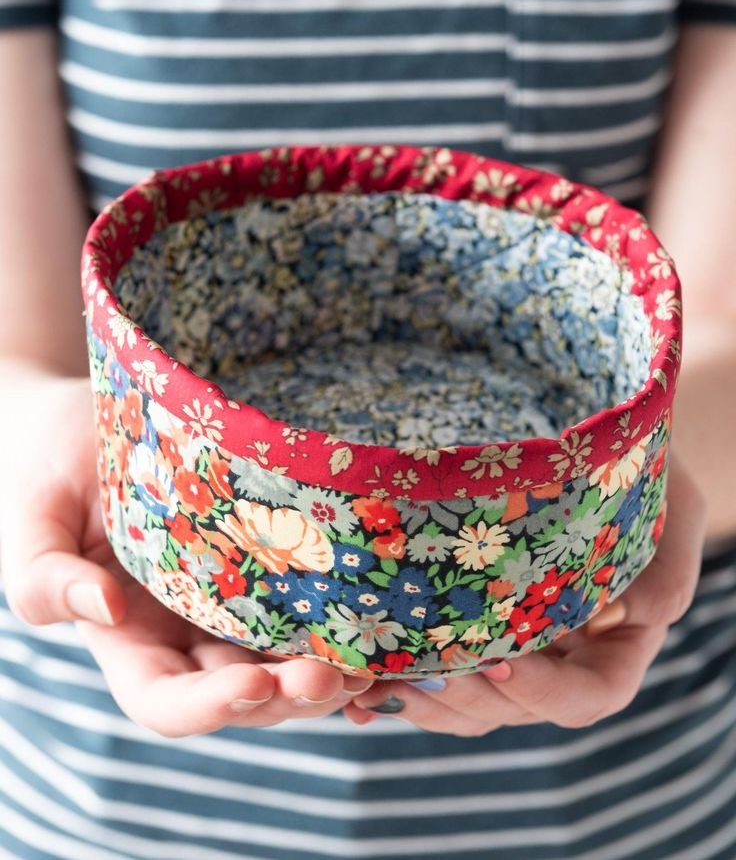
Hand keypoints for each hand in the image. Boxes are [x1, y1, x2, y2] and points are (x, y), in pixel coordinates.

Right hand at [0, 368, 370, 736]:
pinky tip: (379, 620)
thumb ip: (41, 577)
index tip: (258, 682)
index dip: (212, 706)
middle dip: (292, 696)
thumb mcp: (31, 518)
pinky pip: (304, 606)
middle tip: (342, 673)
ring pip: (284, 659)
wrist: (92, 414)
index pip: (166, 701)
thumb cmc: (51, 461)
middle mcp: (183, 632)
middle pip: (243, 693)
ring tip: (372, 657)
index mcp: (126, 639)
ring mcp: (229, 601)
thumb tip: (103, 609)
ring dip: (328, 672)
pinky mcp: (264, 562)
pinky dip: (340, 624)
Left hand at [343, 453, 705, 735]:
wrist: (591, 434)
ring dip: (420, 700)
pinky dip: (398, 677)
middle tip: (415, 673)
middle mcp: (562, 653)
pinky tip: (354, 677)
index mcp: (616, 641)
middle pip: (516, 709)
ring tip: (368, 684)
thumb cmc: (644, 465)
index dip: (544, 694)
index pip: (590, 696)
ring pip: (469, 699)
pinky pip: (437, 664)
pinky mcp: (468, 618)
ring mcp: (513, 640)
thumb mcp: (675, 501)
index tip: (501, 663)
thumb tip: (641, 615)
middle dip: (464, 699)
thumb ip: (668, 564)